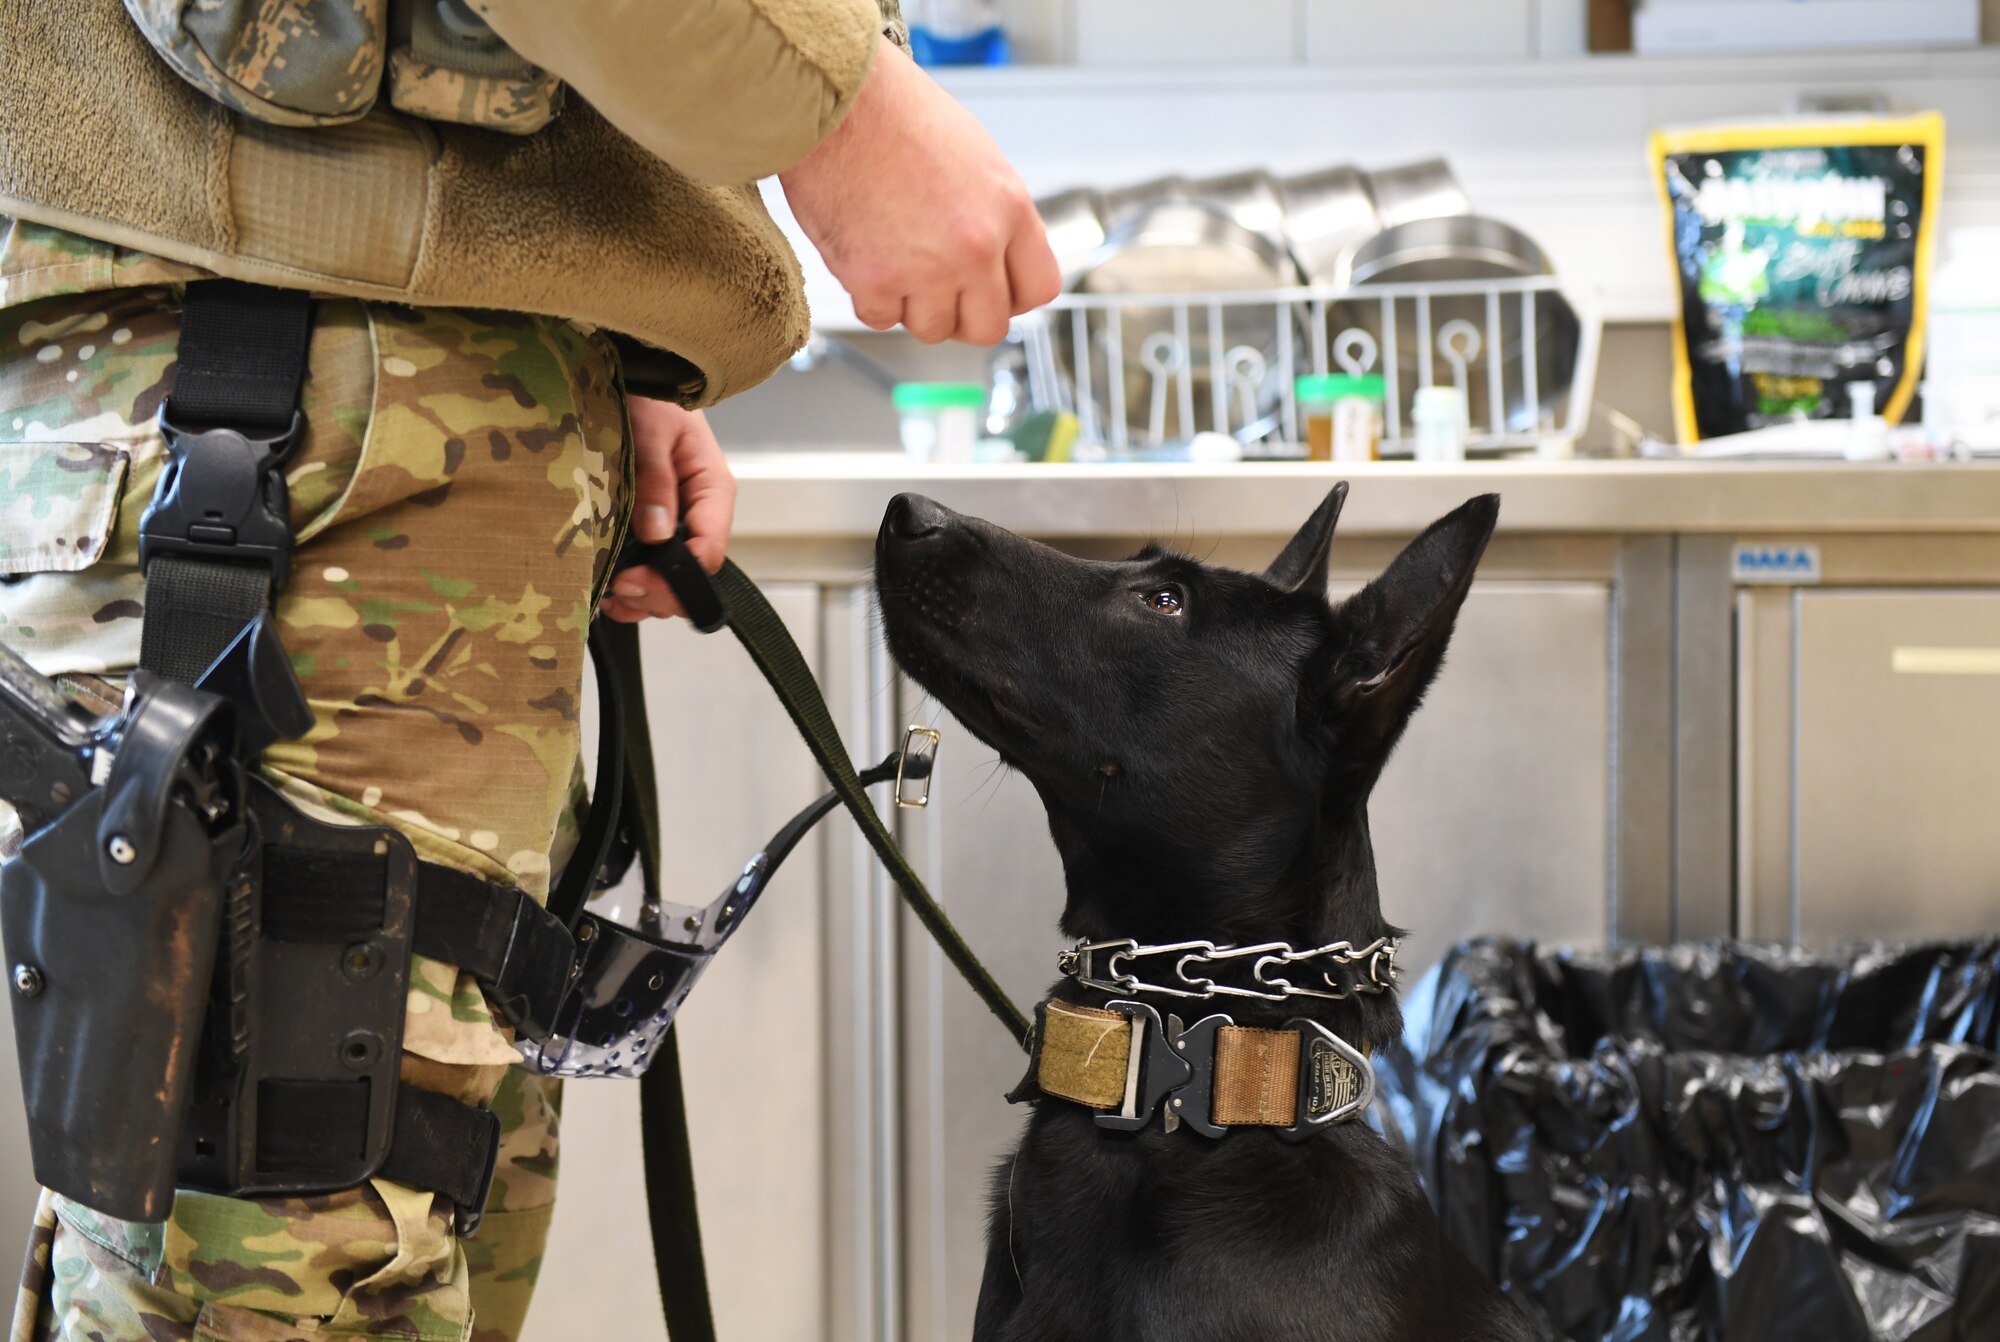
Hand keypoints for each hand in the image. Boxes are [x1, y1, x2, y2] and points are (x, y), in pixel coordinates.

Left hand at [600, 398, 735, 622]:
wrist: (638, 377)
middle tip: (617, 589)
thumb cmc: (650, 395)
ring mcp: (679, 523)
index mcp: (712, 489)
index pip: (709, 552)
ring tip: (610, 593)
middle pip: (694, 575)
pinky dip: (634, 587)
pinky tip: (611, 588)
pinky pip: (654, 568)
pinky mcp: (656, 527)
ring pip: (673, 579)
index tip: (633, 580)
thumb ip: (654, 478)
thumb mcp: (651, 428)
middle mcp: (700, 513)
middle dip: (658, 591)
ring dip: (644, 595)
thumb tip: (655, 532)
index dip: (676, 578)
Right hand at [779, 36, 1060, 345]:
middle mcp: (975, 245)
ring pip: (933, 329)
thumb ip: (995, 215)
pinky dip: (872, 299)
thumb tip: (998, 258)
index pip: (1038, 287)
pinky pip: (882, 318)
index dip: (1014, 297)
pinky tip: (867, 259)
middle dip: (965, 316)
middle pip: (988, 326)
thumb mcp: (976, 157)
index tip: (995, 293)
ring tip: (897, 261)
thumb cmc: (897, 113)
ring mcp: (926, 268)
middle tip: (943, 292)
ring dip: (914, 306)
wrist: (837, 101)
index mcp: (1008, 207)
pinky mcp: (874, 280)